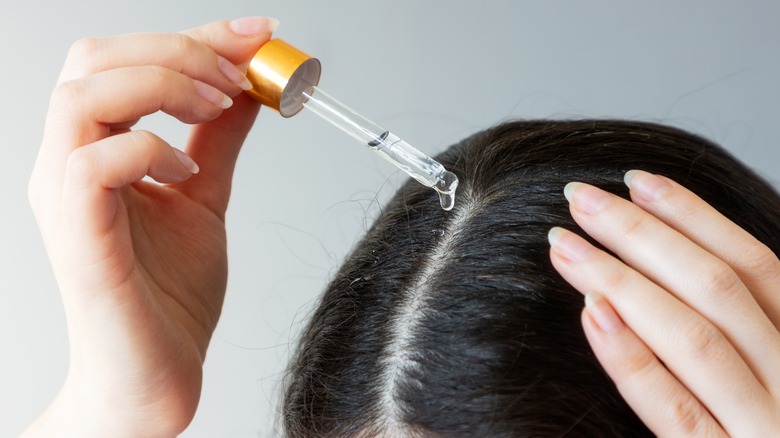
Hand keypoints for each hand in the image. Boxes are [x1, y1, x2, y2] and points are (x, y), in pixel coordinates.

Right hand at [25, 17, 275, 436]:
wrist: (156, 374)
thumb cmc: (168, 296)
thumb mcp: (204, 197)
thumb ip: (216, 140)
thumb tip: (246, 89)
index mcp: (96, 148)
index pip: (127, 59)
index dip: (196, 34)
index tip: (259, 33)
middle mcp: (68, 162)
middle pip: (96, 57)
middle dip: (180, 48)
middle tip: (239, 75)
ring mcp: (66, 197)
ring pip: (86, 94)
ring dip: (165, 85)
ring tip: (215, 109)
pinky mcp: (78, 236)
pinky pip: (94, 160)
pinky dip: (151, 150)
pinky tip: (185, 174)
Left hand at [549, 170, 779, 435]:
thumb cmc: (770, 429)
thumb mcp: (774, 381)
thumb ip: (743, 340)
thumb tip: (676, 273)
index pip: (757, 268)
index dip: (696, 217)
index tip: (639, 180)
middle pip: (719, 289)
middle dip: (646, 234)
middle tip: (582, 198)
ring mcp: (765, 431)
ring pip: (696, 337)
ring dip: (623, 279)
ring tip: (566, 244)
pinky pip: (675, 410)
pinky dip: (632, 357)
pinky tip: (591, 314)